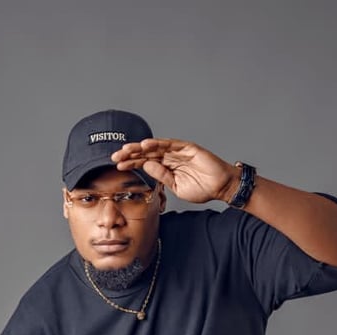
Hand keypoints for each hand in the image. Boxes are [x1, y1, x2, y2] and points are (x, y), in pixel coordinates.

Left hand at [111, 138, 238, 204]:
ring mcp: (178, 151)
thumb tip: (146, 166)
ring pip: (155, 147)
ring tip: (126, 150)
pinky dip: (157, 143)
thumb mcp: (176, 187)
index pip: (145, 163)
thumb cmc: (202, 189)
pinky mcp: (187, 148)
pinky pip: (170, 144)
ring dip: (140, 148)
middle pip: (146, 153)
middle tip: (115, 156)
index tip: (118, 166)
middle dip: (131, 154)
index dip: (132, 163)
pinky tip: (145, 144)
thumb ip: (162, 177)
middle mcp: (170, 157)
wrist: (221, 187)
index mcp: (167, 167)